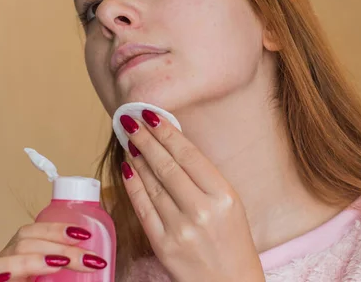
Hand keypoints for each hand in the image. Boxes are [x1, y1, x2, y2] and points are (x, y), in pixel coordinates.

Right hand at [0, 223, 106, 281]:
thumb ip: (73, 279)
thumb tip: (100, 265)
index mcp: (21, 259)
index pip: (32, 233)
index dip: (56, 229)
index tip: (85, 235)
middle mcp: (3, 267)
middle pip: (22, 242)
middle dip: (56, 245)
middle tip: (86, 258)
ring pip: (3, 259)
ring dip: (34, 259)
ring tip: (60, 263)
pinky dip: (3, 275)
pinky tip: (12, 276)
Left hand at [119, 110, 265, 281]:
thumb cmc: (233, 243)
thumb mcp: (231, 204)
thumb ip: (204, 178)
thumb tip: (173, 147)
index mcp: (224, 196)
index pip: (188, 155)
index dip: (166, 132)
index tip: (151, 115)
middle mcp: (202, 210)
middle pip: (166, 166)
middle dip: (145, 139)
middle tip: (130, 120)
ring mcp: (180, 229)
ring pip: (151, 184)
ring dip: (137, 158)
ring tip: (128, 139)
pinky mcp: (163, 245)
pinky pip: (142, 208)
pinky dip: (132, 185)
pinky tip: (127, 167)